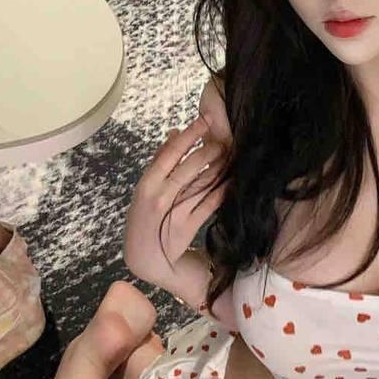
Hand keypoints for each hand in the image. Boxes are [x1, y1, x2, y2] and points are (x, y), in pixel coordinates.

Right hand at [124, 116, 227, 285]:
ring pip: (203, 184)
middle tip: (227, 138)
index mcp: (147, 184)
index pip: (170, 153)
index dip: (190, 135)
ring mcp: (175, 212)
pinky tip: (233, 179)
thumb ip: (159, 161)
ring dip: (220, 167)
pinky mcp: (189, 227)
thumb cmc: (145, 218)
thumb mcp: (145, 189)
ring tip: (232, 153)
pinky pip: (210, 204)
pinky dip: (223, 190)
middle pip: (190, 167)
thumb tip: (175, 132)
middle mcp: (160, 197)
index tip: (205, 120)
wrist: (145, 258)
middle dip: (211, 150)